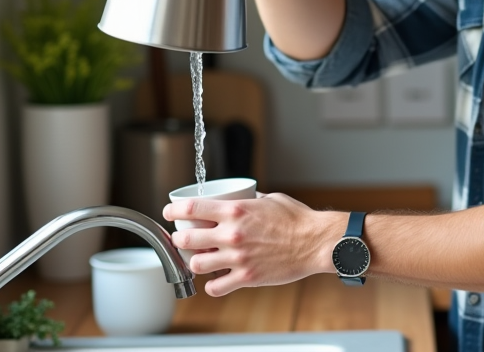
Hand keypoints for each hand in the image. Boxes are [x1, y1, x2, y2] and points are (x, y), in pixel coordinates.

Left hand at [163, 192, 342, 295]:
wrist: (315, 242)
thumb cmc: (297, 219)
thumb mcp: (269, 199)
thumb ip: (249, 200)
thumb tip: (240, 197)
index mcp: (235, 210)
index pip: (191, 208)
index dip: (173, 210)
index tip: (168, 212)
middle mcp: (231, 234)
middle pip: (187, 238)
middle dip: (179, 239)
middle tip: (182, 239)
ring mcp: (237, 258)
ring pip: (196, 265)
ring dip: (195, 262)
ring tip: (200, 260)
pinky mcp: (246, 277)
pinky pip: (216, 287)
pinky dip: (213, 285)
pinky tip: (217, 280)